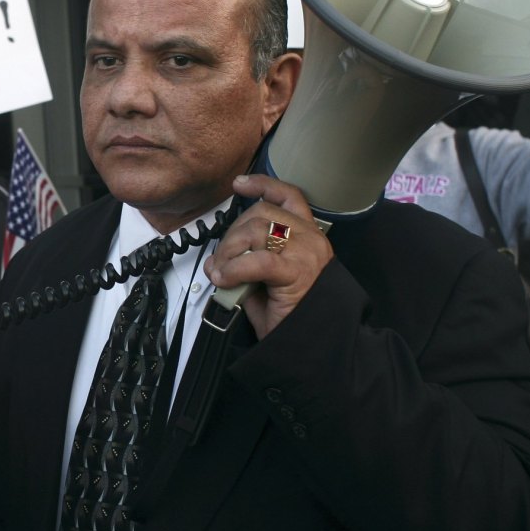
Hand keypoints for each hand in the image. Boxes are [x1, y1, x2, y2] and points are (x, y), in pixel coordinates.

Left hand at [203, 175, 333, 339]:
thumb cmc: (292, 316)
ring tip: (223, 272)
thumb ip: (244, 266)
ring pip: (256, 230)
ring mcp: (305, 253)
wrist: (314, 346)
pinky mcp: (296, 271)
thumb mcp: (265, 284)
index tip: (239, 184)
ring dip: (229, 250)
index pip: (288, 197)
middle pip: (261, 213)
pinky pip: (256, 260)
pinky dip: (234, 268)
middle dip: (231, 234)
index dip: (263, 185)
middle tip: (221, 261)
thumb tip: (215, 261)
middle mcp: (309, 238)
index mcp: (307, 235)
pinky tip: (225, 279)